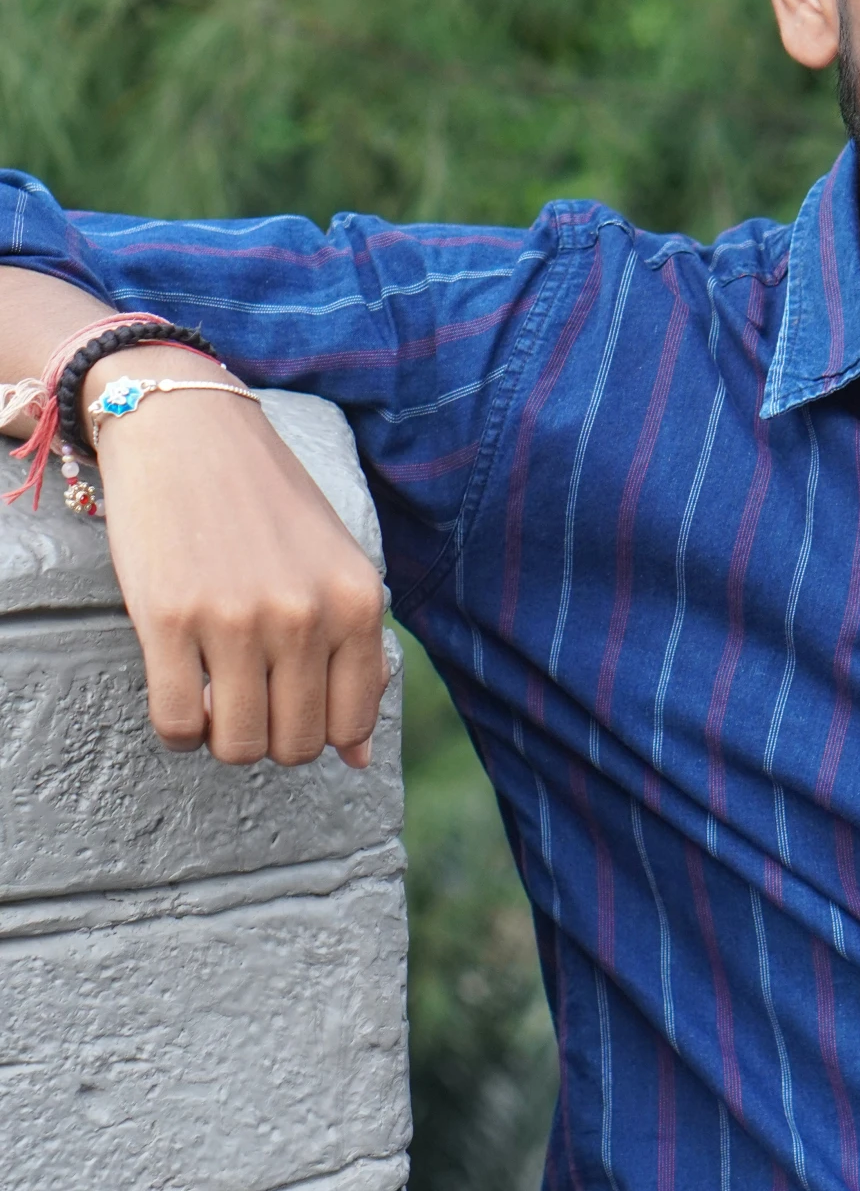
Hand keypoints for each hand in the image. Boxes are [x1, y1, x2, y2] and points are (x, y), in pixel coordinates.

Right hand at [89, 361, 388, 766]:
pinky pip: (178, 724)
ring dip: (222, 736)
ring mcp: (238, 617)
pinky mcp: (170, 617)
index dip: (319, 732)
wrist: (187, 428)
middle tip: (247, 695)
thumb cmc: (265, 501)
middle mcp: (306, 613)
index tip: (291, 701)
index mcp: (358, 600)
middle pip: (295, 746)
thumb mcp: (334, 565)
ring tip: (214, 690)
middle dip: (270, 736)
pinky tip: (179, 684)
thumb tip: (359, 762)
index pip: (352, 724)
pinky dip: (178, 727)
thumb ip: (355, 655)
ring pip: (237, 746)